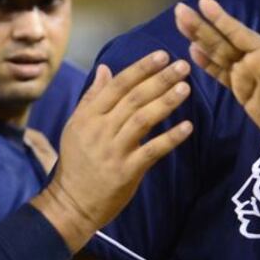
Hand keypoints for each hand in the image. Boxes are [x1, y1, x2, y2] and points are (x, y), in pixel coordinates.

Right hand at [33, 50, 192, 250]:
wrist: (71, 203)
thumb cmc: (77, 162)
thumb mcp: (76, 126)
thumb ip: (92, 97)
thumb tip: (105, 69)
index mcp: (89, 116)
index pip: (118, 85)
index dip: (141, 68)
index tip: (162, 55)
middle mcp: (100, 129)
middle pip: (134, 98)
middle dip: (160, 79)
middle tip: (182, 66)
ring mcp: (114, 150)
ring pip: (143, 120)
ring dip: (166, 102)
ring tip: (186, 88)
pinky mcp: (127, 171)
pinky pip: (152, 150)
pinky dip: (170, 138)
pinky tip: (187, 126)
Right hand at [175, 0, 259, 155]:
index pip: (240, 35)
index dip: (222, 20)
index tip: (203, 1)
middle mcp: (255, 61)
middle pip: (223, 41)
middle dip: (202, 26)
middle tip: (179, 9)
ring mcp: (247, 76)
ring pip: (218, 54)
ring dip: (200, 39)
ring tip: (180, 23)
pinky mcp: (243, 91)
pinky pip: (220, 73)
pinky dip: (206, 63)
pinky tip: (192, 52)